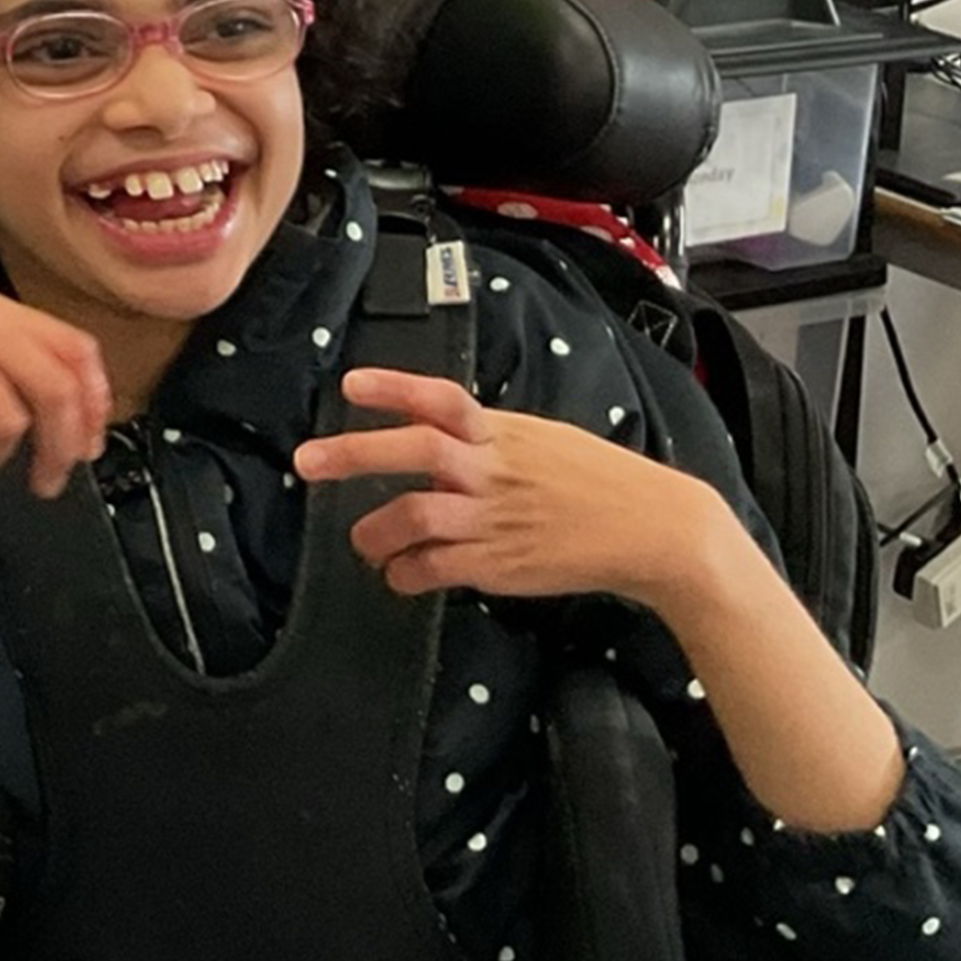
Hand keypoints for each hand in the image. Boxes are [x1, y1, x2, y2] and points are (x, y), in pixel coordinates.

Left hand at [291, 369, 732, 611]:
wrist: (653, 531)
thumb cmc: (597, 481)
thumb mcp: (542, 440)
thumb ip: (486, 435)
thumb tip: (428, 425)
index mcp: (504, 433)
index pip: (444, 398)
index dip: (395, 388)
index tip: (351, 384)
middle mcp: (494, 469)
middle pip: (417, 449)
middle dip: (355, 454)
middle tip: (307, 461)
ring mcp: (495, 518)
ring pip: (416, 515)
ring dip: (375, 531)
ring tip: (363, 543)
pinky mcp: (500, 564)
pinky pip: (437, 568)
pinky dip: (407, 573)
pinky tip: (399, 576)